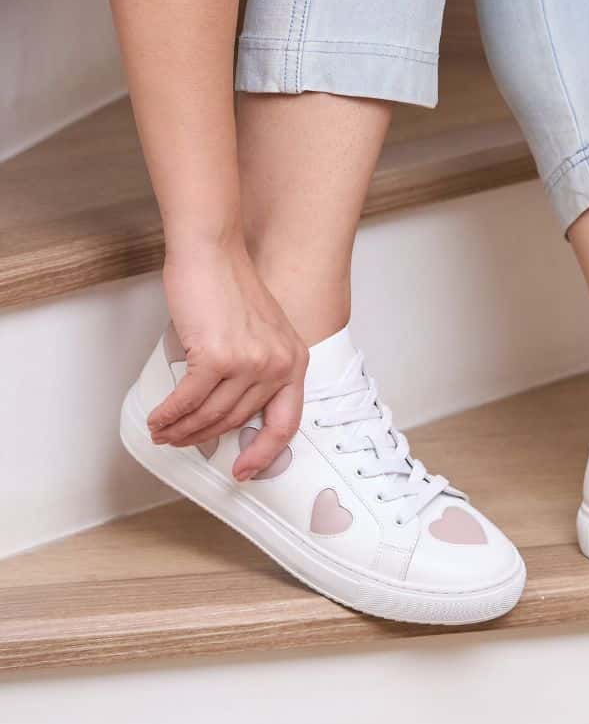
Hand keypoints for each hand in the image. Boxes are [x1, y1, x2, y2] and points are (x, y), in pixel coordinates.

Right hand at [146, 236, 308, 481]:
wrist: (213, 253)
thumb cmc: (230, 287)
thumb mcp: (262, 331)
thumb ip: (258, 368)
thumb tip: (231, 409)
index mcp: (294, 360)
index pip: (287, 421)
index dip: (265, 452)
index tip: (245, 470)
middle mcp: (278, 365)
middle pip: (237, 420)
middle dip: (204, 437)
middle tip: (181, 442)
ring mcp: (249, 362)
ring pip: (211, 413)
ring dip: (183, 429)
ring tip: (164, 432)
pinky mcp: (217, 358)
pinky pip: (188, 400)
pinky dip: (169, 414)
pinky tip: (158, 418)